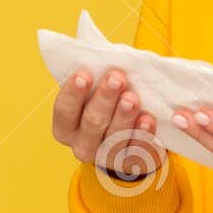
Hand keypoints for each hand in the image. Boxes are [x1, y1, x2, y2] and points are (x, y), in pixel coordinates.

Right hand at [51, 66, 166, 179]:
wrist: (129, 137)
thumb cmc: (107, 103)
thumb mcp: (96, 90)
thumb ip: (94, 73)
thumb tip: (96, 48)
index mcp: (66, 127)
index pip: (64, 111)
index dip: (73, 93)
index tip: (85, 74)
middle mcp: (82, 146)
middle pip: (91, 122)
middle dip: (105, 99)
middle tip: (117, 78)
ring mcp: (106, 158)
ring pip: (114, 138)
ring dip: (124, 116)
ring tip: (133, 97)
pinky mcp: (131, 164)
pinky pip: (137, 150)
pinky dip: (143, 134)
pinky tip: (148, 119)